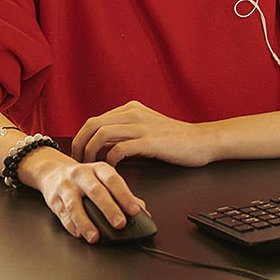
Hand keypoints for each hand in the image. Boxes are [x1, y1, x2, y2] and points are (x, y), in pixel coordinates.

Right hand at [18, 148, 149, 242]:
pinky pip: (63, 214)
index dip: (125, 195)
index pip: (114, 180)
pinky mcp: (54, 200)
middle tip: (120, 224)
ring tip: (95, 237)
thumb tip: (143, 210)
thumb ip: (122, 194)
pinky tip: (79, 234)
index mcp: (98, 169)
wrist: (52, 170)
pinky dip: (71, 226)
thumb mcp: (102, 178)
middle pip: (96, 191)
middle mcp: (81, 175)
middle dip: (109, 209)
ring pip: (75, 205)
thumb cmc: (83, 178)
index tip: (135, 211)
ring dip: (86, 223)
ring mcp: (66, 187)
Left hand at [72, 100, 216, 166]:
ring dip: (91, 153)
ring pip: (102, 134)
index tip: (79, 155)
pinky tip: (111, 170)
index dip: (82, 139)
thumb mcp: (146, 129)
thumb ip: (125, 133)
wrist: (202, 141)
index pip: (94, 120)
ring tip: (90, 168)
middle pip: (92, 124)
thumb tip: (103, 146)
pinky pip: (119, 149)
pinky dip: (110, 160)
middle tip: (78, 163)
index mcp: (130, 109)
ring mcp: (141, 126)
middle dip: (79, 145)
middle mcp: (132, 113)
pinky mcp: (149, 141)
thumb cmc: (175, 140)